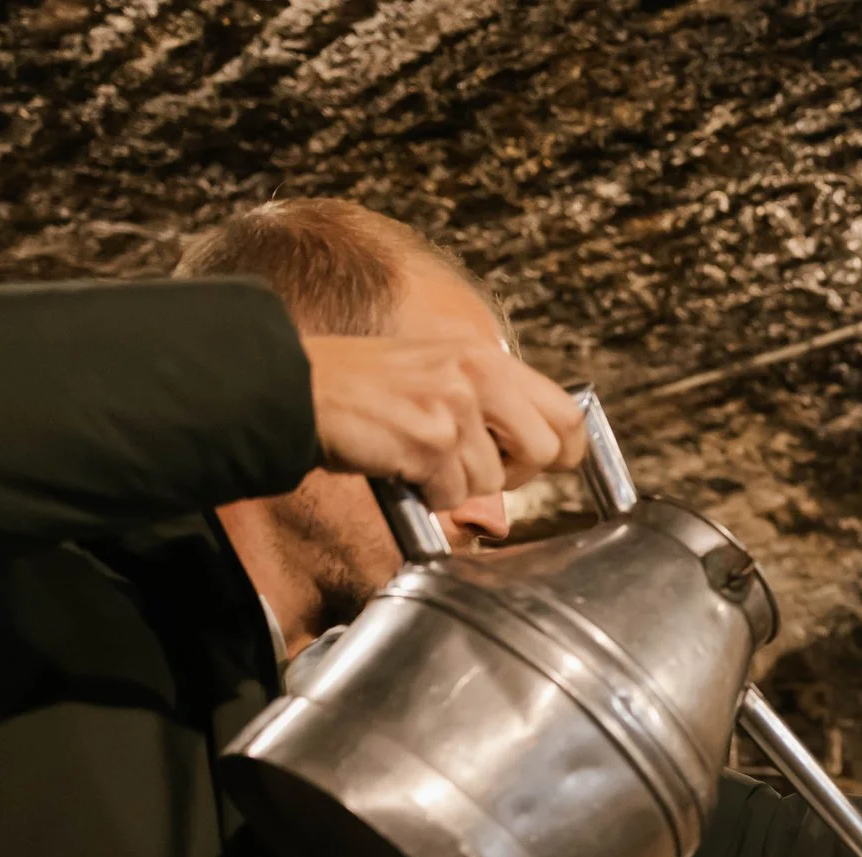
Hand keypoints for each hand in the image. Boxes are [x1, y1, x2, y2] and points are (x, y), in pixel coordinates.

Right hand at [305, 335, 585, 509]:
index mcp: (484, 357)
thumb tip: (538, 446)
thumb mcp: (437, 373)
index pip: (567, 412)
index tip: (548, 465)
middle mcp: (478, 375)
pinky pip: (452, 495)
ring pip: (495, 481)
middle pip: (548, 450)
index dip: (565, 450)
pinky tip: (400, 466)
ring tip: (419, 458)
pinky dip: (427, 495)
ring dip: (458, 485)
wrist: (294, 387)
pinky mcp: (430, 440)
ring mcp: (455, 407)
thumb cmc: (361, 388)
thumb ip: (488, 401)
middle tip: (475, 468)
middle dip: (518, 474)